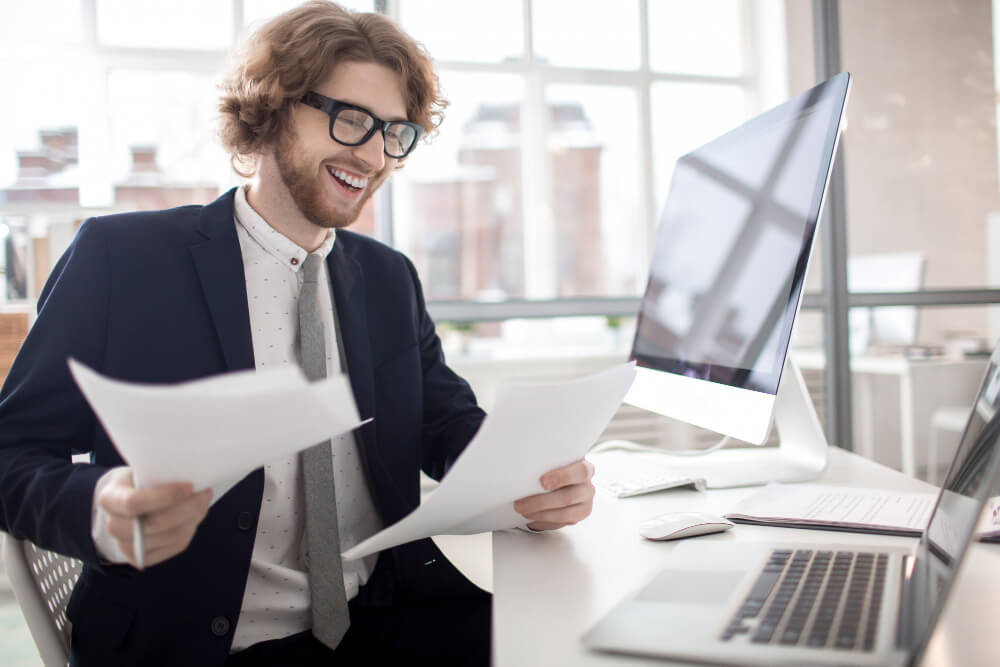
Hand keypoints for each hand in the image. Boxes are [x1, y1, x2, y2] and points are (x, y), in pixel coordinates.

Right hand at [97, 467, 212, 568]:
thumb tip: (193, 476)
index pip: (134, 502)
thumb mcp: (139, 472)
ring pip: (171, 536)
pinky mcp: (143, 559)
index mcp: (109, 500)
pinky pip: (175, 546)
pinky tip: (195, 516)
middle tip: (205, 493)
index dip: (166, 496)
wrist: (124, 506)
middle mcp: (114, 527)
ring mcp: (126, 546)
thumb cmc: (137, 484)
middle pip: (157, 523)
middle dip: (188, 508)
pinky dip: (190, 530)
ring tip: (203, 502)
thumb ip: (158, 475)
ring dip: (193, 518)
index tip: (190, 486)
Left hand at [513, 458, 595, 530]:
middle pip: (569, 496)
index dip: (562, 477)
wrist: (560, 482)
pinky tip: (529, 517)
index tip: (542, 481)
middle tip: (520, 504)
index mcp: (585, 468)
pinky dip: (542, 521)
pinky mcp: (576, 518)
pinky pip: (559, 523)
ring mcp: (584, 505)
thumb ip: (547, 464)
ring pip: (564, 514)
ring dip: (539, 514)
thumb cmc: (554, 469)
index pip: (580, 471)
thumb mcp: (553, 462)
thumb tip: (524, 467)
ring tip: (522, 511)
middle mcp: (588, 488)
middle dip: (542, 502)